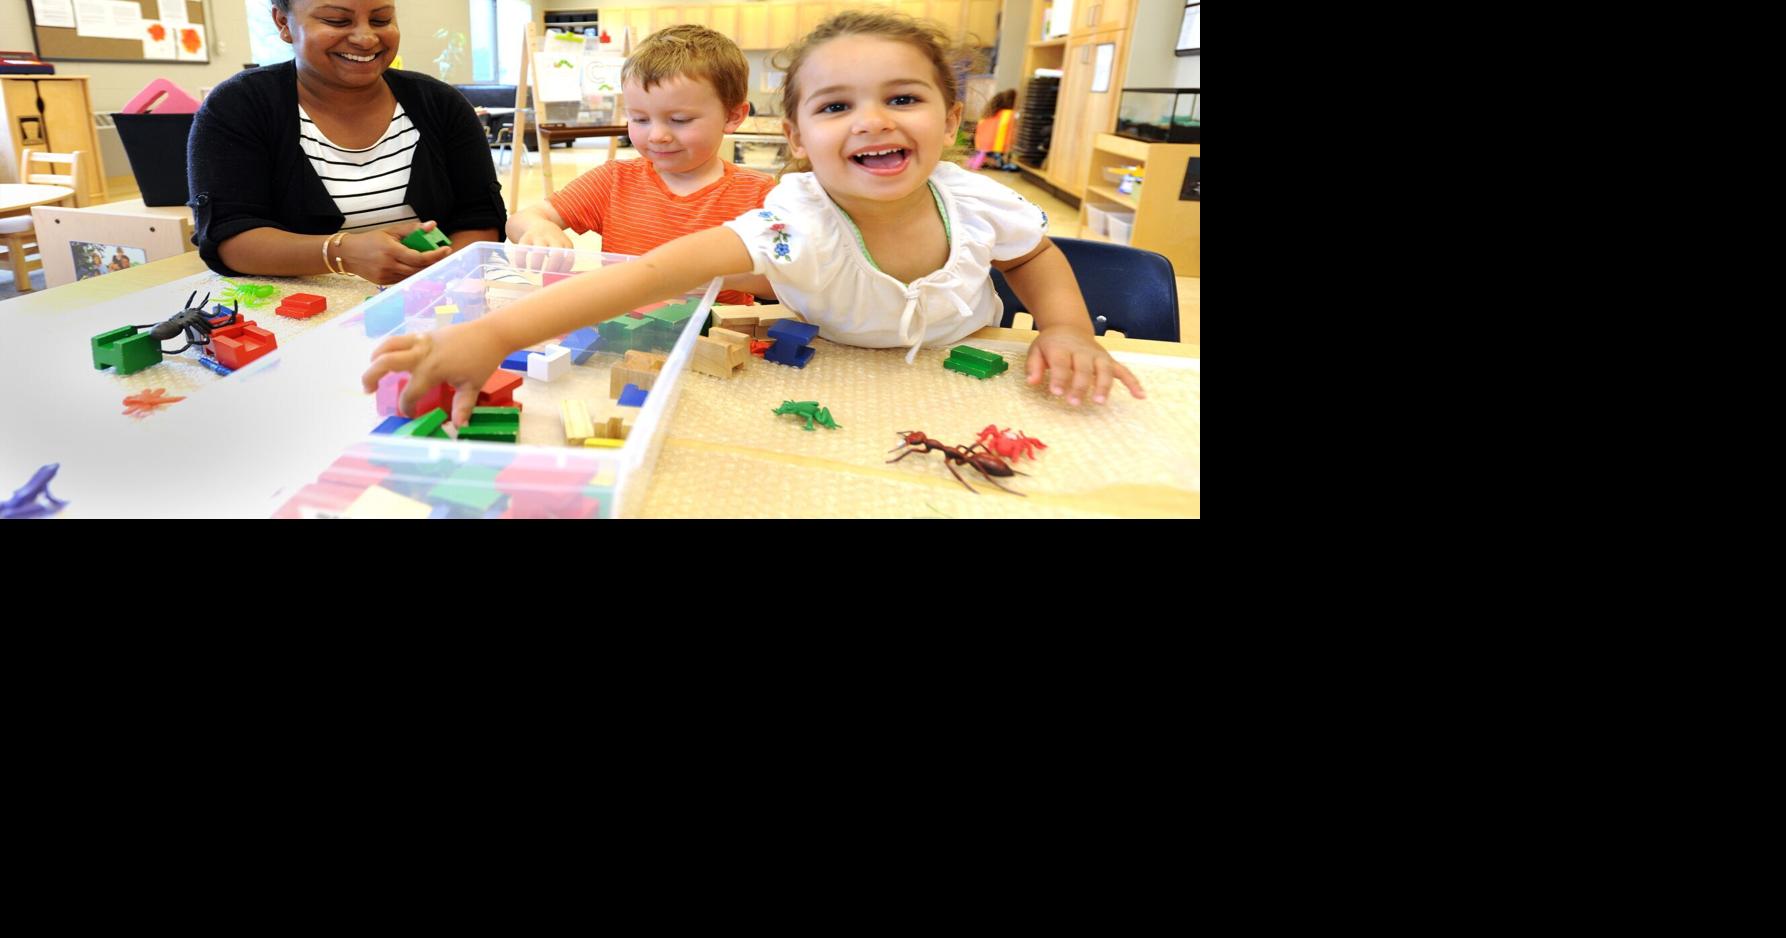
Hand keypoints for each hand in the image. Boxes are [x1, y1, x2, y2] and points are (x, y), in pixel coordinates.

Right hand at [338, 220, 451, 284]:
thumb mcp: (390, 231)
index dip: (436, 255)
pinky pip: (404, 279)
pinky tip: (416, 267)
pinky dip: (412, 273)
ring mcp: (386, 276)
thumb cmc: (371, 240)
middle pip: (419, 269)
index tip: (446, 250)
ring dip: (424, 269)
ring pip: (413, 276)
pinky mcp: (384, 283)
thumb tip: (432, 225)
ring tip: (432, 261)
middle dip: (434, 263)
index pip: (419, 257)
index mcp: (391, 251)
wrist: (347, 253)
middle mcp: (389, 265)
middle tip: (444, 256)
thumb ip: (412, 229)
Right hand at [361, 322, 509, 425]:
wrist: (491, 333)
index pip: (410, 393)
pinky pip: (399, 339)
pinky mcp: (424, 333)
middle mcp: (421, 354)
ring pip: (388, 345)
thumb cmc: (483, 360)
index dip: (406, 406)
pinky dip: (388, 348)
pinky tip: (389, 358)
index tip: (407, 414)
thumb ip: (463, 406)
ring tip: (372, 372)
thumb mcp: (473, 386)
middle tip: (369, 391)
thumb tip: (459, 426)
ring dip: (375, 358)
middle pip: (385, 362)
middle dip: (371, 376)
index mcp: (432, 370)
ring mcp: (421, 341)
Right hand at [508, 218, 574, 274]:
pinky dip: (520, 260)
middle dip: (552, 267)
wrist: (538, 223)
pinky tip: (520, 268)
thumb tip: (558, 281)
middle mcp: (553, 239)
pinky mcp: (526, 237)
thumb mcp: (562, 246)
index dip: (565, 268)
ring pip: (538, 251)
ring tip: (535, 271)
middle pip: (556, 254)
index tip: (559, 274)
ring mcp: (539, 237)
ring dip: (536, 264)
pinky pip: (522, 250)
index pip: (569, 257)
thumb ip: (563, 261)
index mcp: (565, 243)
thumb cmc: (553, 242)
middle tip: (547, 274)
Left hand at [1025, 327, 1144, 405]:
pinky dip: (1133, 382)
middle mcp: (1082, 352)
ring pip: (1105, 369)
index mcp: (1062, 349)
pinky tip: (1140, 396)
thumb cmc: (1051, 344)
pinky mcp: (1109, 361)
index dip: (1060, 377)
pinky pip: (1123, 371)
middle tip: (1074, 402)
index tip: (1057, 392)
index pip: (1062, 363)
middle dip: (1080, 385)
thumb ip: (1034, 366)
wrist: (1068, 328)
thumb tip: (1032, 382)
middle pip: (1084, 368)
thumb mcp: (1036, 351)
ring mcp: (1098, 356)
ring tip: (1101, 402)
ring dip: (1104, 385)